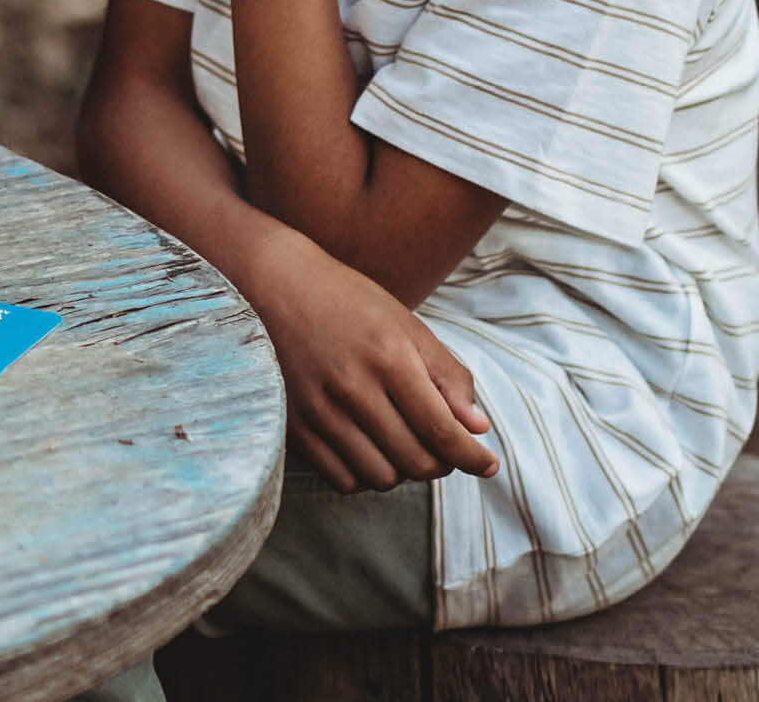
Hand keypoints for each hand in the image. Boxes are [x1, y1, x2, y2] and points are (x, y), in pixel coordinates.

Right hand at [242, 231, 496, 490]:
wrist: (271, 281)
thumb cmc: (345, 299)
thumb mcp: (404, 322)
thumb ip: (446, 374)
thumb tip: (477, 428)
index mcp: (388, 356)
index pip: (442, 431)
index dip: (472, 457)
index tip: (487, 464)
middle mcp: (352, 385)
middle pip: (416, 462)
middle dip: (440, 463)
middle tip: (440, 446)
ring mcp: (317, 407)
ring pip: (381, 477)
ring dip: (402, 469)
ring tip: (401, 442)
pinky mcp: (293, 422)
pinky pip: (342, 478)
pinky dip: (364, 474)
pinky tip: (367, 447)